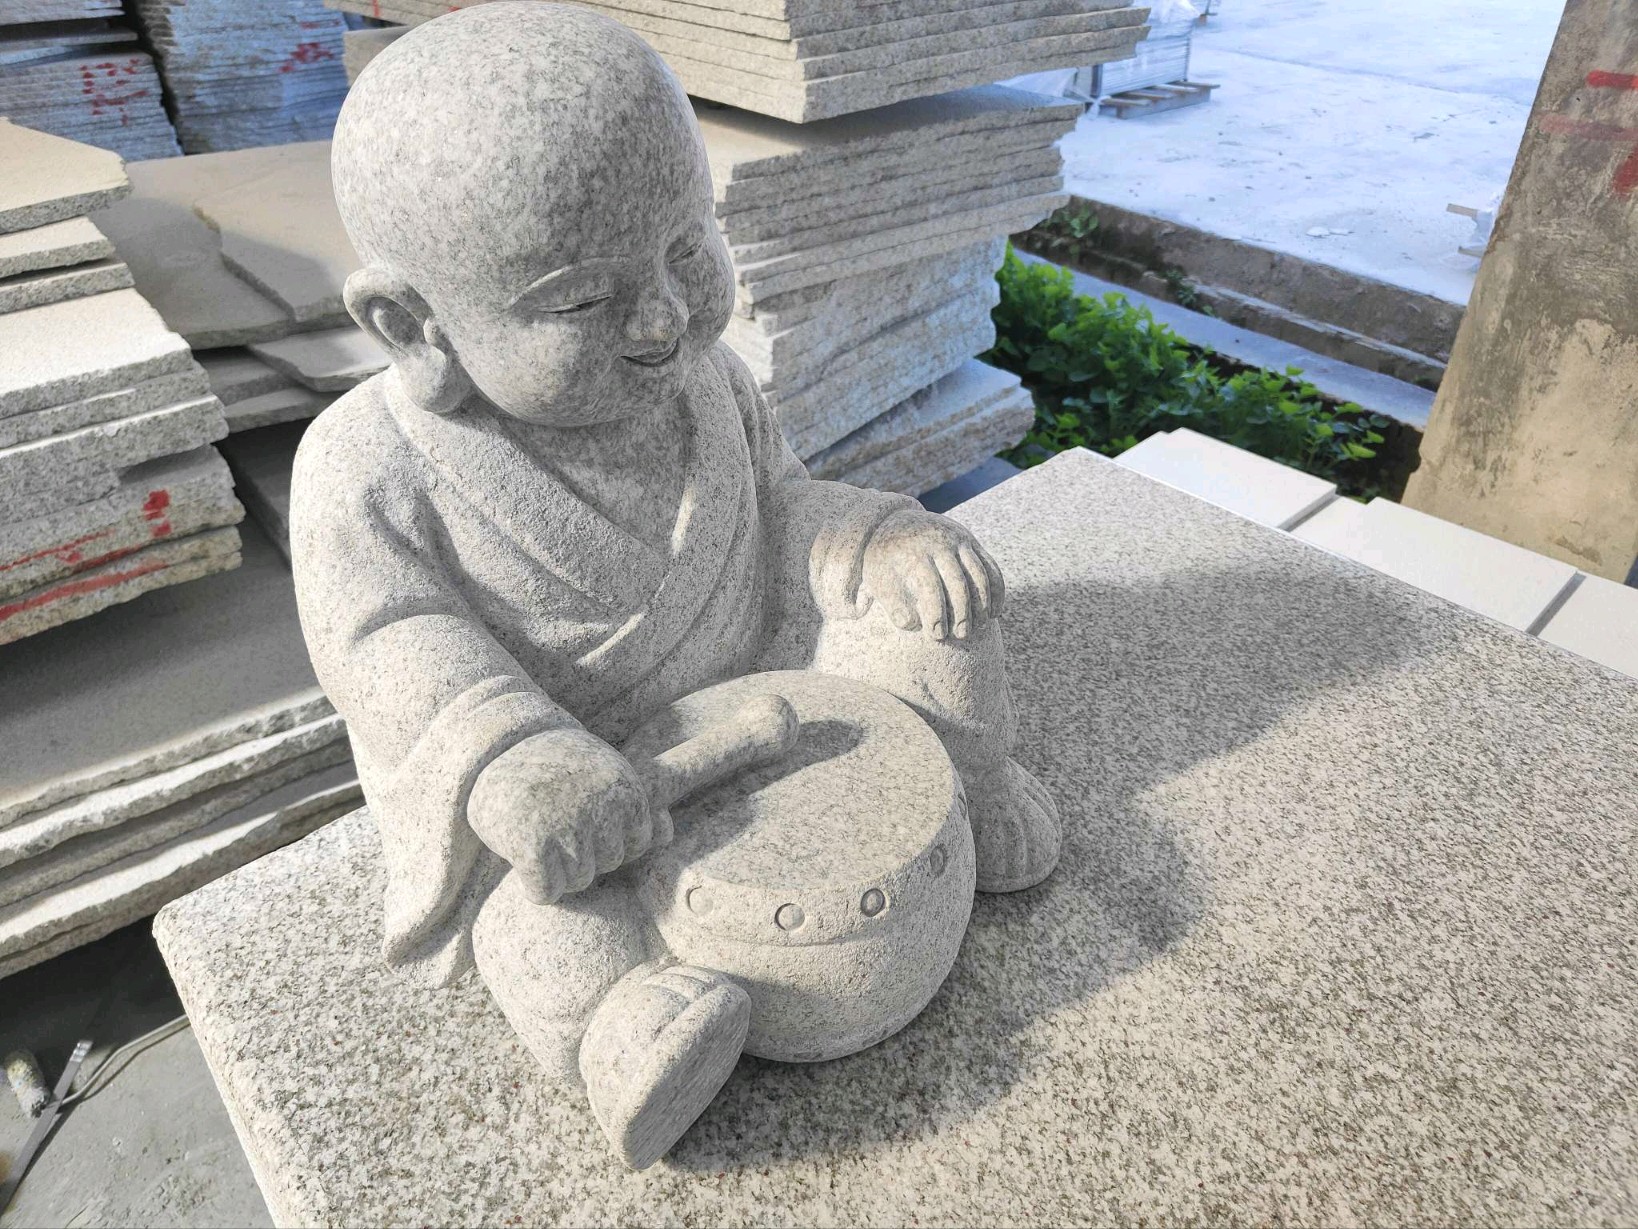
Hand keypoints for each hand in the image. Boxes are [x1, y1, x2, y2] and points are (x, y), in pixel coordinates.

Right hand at [467, 728, 658, 904]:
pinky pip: (545, 893)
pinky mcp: (531, 845)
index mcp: (626, 789)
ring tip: (539, 830)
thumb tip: (665, 834)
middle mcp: (602, 807)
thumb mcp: (605, 771)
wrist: (495, 747)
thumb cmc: (556, 768)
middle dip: (581, 854)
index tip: (582, 815)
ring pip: (577, 883)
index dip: (607, 838)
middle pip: (606, 867)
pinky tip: (522, 854)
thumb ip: (636, 803)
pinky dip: (533, 885)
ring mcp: (567, 825)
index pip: (636, 847)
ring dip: (556, 869)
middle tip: (555, 820)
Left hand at [857, 509, 1004, 639]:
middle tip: (961, 635)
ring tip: (978, 628)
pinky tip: (994, 613)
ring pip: (979, 575)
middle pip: (958, 582)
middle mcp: (939, 543)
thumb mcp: (878, 577)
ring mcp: (959, 539)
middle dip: (962, 613)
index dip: (936, 614)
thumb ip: (891, 603)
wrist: (893, 521)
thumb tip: (913, 625)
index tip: (937, 636)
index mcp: (915, 552)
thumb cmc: (884, 559)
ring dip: (983, 604)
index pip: (930, 587)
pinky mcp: (971, 541)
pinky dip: (997, 590)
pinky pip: (990, 567)